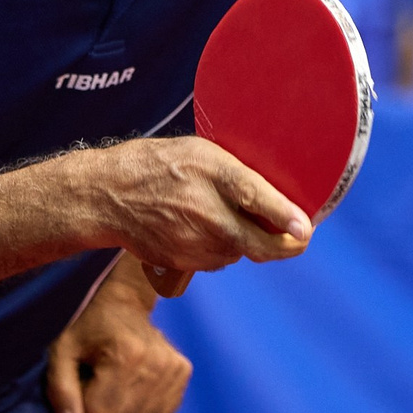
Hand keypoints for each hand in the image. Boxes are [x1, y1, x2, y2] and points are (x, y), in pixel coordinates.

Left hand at [45, 266, 190, 412]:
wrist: (126, 302)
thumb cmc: (89, 329)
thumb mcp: (62, 352)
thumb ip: (61, 390)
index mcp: (125, 355)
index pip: (99, 412)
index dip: (85, 403)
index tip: (86, 382)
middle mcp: (155, 363)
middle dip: (104, 411)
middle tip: (101, 384)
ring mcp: (173, 369)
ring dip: (125, 412)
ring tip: (119, 385)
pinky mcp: (183, 373)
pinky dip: (145, 409)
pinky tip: (137, 388)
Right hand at [90, 136, 310, 275]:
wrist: (107, 196)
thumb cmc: (158, 164)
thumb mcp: (201, 151)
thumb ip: (237, 172)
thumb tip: (277, 193)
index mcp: (212, 173)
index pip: (257, 198)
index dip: (285, 217)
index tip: (306, 229)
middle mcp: (206, 212)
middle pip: (258, 244)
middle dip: (286, 246)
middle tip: (299, 238)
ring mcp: (193, 242)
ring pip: (240, 252)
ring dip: (248, 242)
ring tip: (232, 217)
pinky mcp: (183, 261)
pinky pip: (218, 259)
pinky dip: (224, 248)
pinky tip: (209, 227)